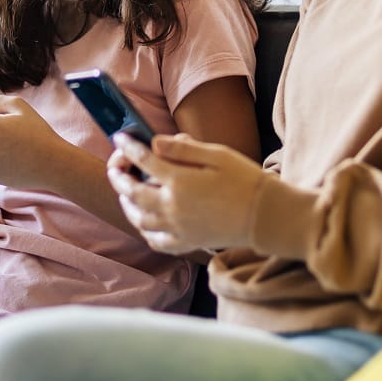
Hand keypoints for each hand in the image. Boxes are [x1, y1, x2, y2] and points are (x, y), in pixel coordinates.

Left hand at [107, 133, 264, 254]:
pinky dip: (145, 232)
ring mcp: (179, 228)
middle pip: (134, 193)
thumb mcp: (217, 155)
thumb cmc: (246, 180)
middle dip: (120, 178)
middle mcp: (174, 207)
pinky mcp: (188, 242)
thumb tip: (154, 143)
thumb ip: (184, 150)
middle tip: (115, 168)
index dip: (129, 148)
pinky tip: (145, 224)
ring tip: (125, 195)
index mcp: (181, 182)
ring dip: (127, 205)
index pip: (144, 161)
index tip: (120, 138)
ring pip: (140, 219)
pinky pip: (157, 242)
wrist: (266, 216)